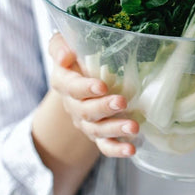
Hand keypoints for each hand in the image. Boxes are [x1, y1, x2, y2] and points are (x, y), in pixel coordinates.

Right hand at [48, 32, 138, 156]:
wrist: (80, 79)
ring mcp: (86, 123)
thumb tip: (65, 56)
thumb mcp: (65, 44)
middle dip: (104, 108)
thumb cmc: (77, 56)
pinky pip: (105, 146)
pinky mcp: (98, 135)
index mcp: (64, 83)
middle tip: (121, 102)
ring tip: (133, 128)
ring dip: (115, 129)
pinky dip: (117, 150)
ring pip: (96, 131)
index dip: (85, 88)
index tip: (102, 86)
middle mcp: (73, 106)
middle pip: (85, 111)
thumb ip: (60, 46)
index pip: (71, 87)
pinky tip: (132, 149)